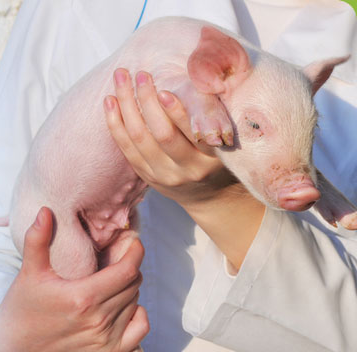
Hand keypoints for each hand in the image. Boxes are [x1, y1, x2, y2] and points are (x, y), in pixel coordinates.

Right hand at [0, 207, 148, 351]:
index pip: (127, 270)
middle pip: (134, 284)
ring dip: (129, 288)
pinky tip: (124, 306)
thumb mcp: (30, 270)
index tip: (133, 242)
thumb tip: (45, 210)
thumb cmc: (24, 302)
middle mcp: (97, 320)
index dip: (135, 252)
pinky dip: (138, 314)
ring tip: (111, 281)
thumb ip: (38, 238)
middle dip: (130, 266)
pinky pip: (140, 329)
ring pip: (136, 302)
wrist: (14, 342)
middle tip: (117, 259)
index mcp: (82, 297)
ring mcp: (104, 339)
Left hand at [104, 69, 264, 270]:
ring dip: (125, 110)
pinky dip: (116, 128)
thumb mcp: (249, 142)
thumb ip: (265, 106)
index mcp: (215, 161)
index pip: (193, 134)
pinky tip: (110, 104)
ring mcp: (165, 178)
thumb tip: (328, 63)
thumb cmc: (232, 161)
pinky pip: (127, 153)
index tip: (166, 84)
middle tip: (138, 73)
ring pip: (139, 143)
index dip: (177, 109)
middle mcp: (189, 172)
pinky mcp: (148, 179)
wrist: (214, 198)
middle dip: (145, 102)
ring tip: (120, 80)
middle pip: (159, 136)